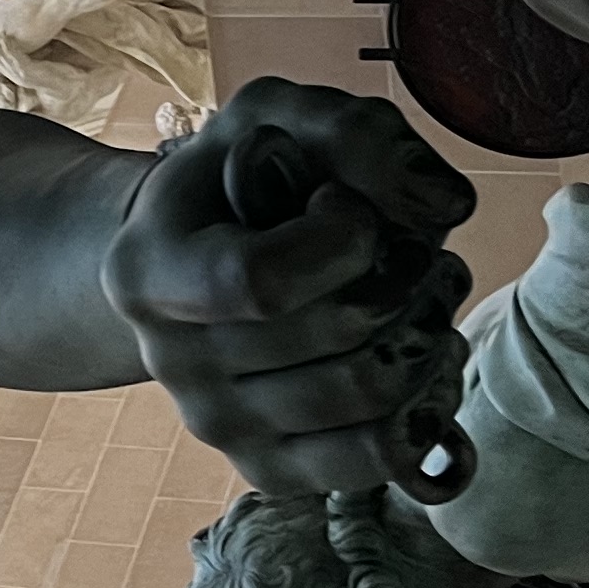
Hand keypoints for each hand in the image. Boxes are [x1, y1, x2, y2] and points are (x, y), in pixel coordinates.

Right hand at [102, 79, 477, 495]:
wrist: (198, 256)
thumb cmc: (245, 182)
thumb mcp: (278, 119)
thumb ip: (356, 134)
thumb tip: (442, 205)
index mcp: (146, 272)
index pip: (260, 284)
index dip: (339, 240)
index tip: (343, 202)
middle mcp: (169, 360)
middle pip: (336, 338)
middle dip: (411, 279)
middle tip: (416, 249)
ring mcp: (215, 423)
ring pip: (368, 400)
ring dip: (430, 334)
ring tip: (424, 296)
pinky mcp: (266, 468)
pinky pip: (374, 460)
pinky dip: (426, 406)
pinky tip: (418, 356)